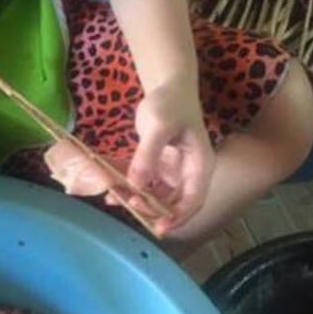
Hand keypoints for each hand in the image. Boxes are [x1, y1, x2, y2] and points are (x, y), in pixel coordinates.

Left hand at [125, 79, 214, 233]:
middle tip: (130, 204)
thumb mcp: (159, 126)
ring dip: (138, 201)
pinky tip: (112, 190)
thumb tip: (136, 184)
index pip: (193, 200)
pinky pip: (145, 184)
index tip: (159, 226)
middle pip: (174, 203)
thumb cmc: (170, 103)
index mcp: (200, 166)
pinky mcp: (158, 167)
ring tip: (115, 199)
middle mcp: (188, 173)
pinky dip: (130, 188)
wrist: (167, 87)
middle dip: (152, 210)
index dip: (178, 217)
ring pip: (157, 197)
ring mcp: (173, 171)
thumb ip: (148, 155)